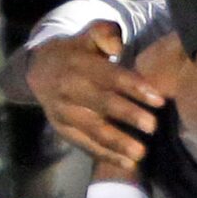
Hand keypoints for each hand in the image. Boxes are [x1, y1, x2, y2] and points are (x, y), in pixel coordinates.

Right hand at [25, 22, 162, 176]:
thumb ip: (104, 33)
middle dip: (128, 115)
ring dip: (118, 142)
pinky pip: (86, 144)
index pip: (110, 76)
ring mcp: (64, 112)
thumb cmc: (75, 53)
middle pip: (102, 104)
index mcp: (78, 64)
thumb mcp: (87, 36)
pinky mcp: (63, 130)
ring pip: (93, 129)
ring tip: (141, 153)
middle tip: (153, 126)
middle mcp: (69, 89)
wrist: (38, 70)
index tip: (158, 99)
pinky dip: (106, 155)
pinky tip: (127, 163)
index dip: (134, 87)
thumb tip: (117, 46)